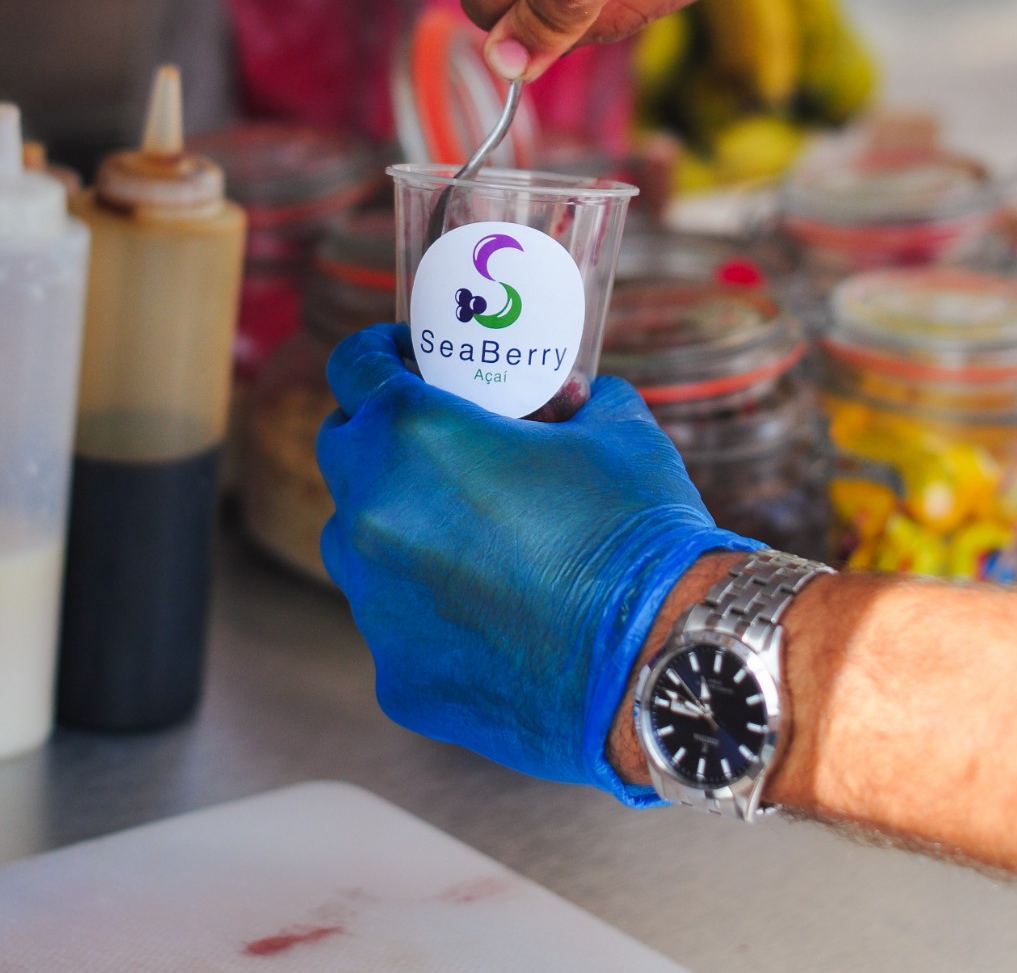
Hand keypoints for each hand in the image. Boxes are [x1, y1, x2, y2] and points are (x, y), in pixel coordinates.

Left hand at [317, 323, 758, 802]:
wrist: (661, 659)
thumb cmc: (640, 530)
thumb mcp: (617, 428)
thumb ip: (576, 399)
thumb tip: (570, 400)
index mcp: (412, 433)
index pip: (353, 367)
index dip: (378, 353)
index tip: (407, 359)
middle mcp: (372, 513)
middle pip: (340, 450)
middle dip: (378, 437)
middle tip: (436, 442)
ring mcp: (375, 602)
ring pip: (354, 542)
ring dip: (391, 523)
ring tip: (462, 530)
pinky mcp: (395, 676)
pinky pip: (394, 624)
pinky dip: (428, 609)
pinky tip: (491, 613)